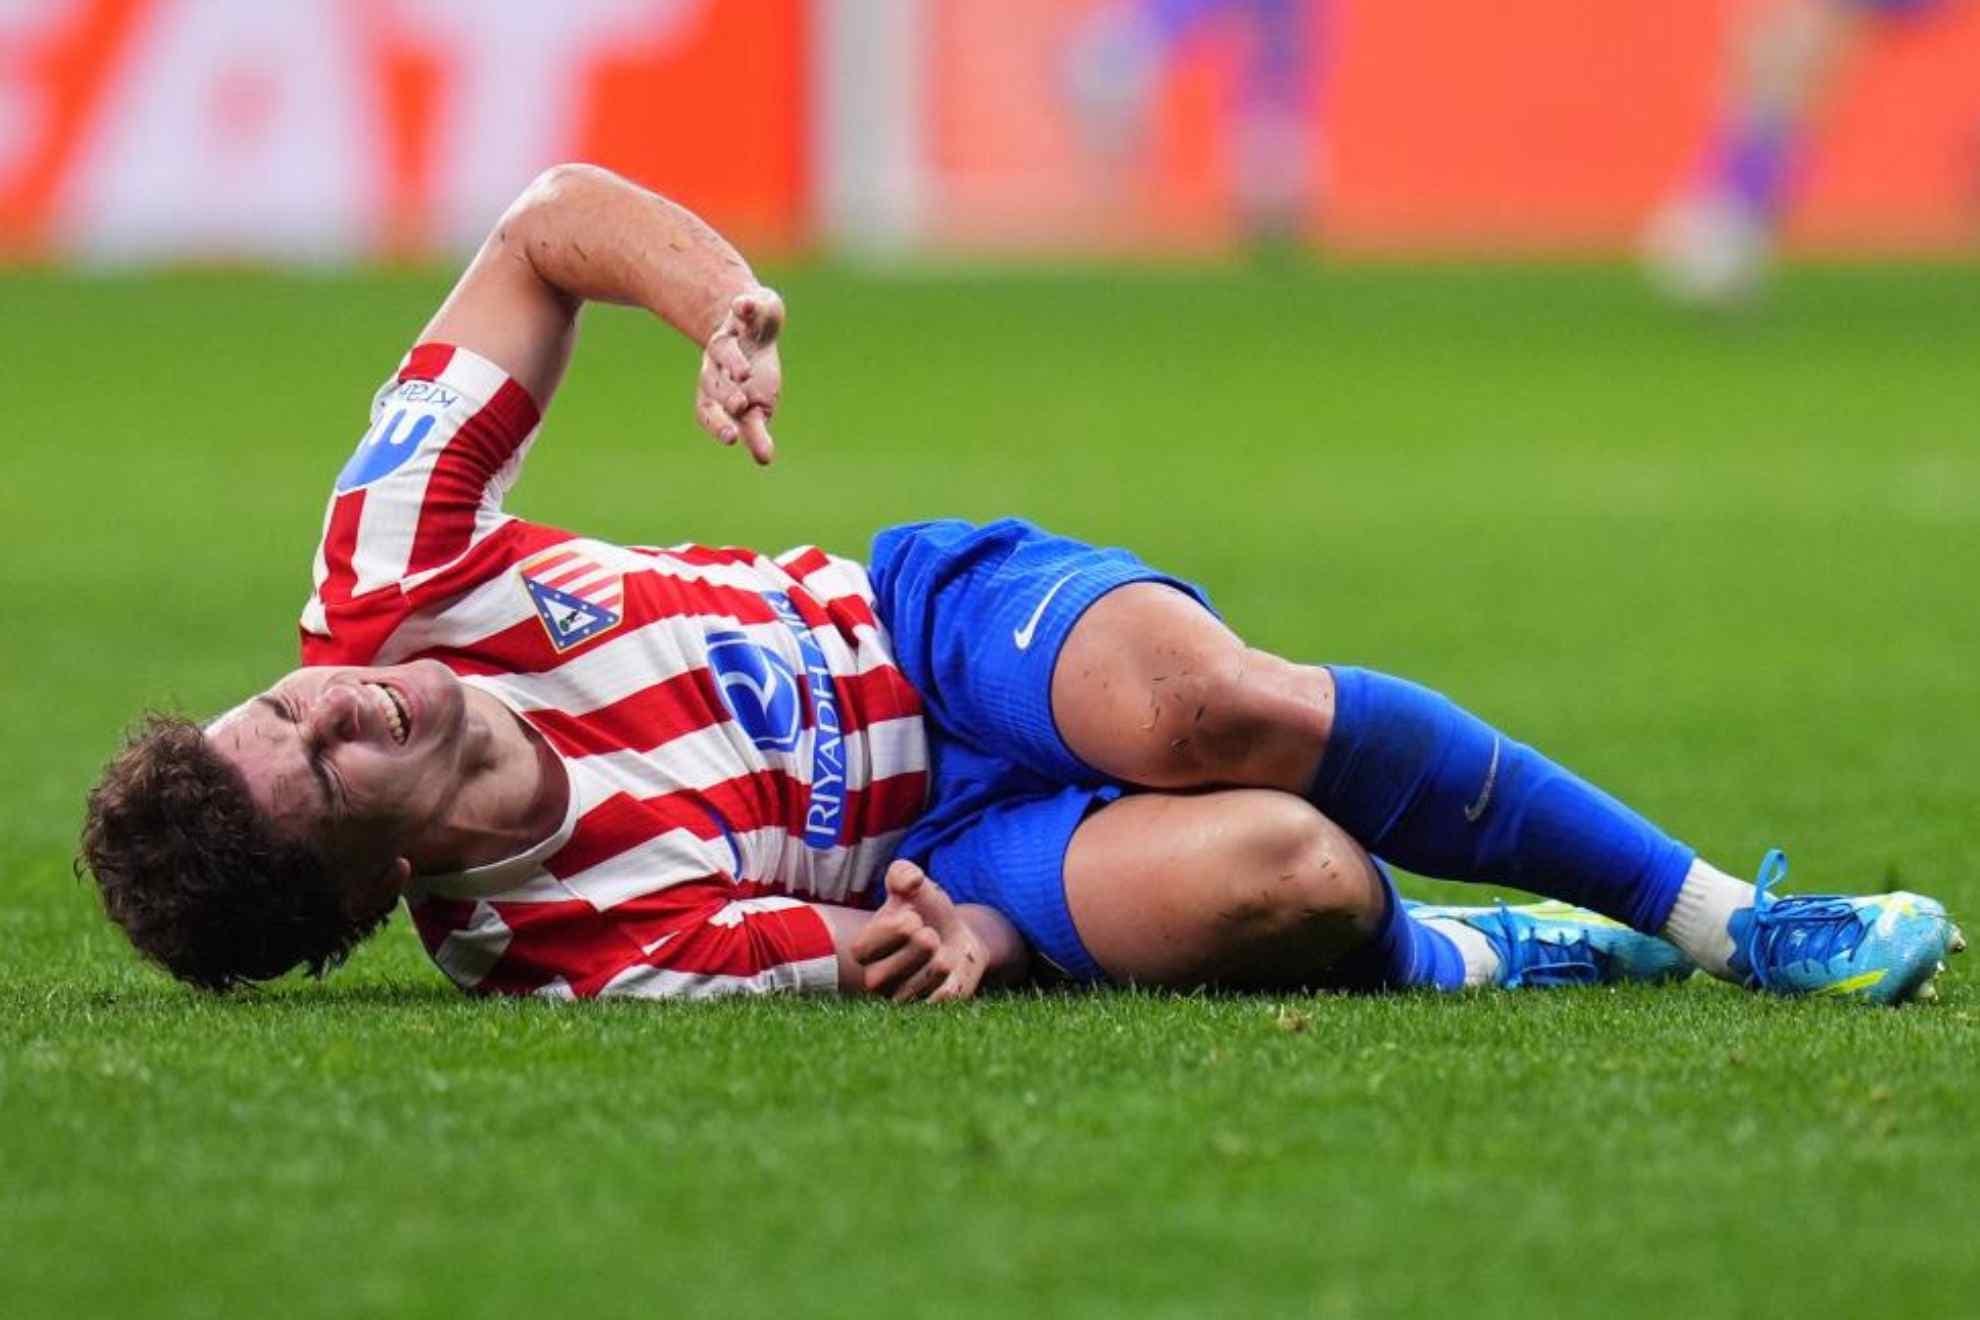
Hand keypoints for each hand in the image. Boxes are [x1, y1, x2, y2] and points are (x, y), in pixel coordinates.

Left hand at [696, 287, 782, 464]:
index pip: (708, 410)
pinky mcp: (744, 311)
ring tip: (745, 372)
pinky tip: (745, 306)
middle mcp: (717, 366)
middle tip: (740, 406)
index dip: (717, 423)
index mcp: (720, 391)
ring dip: (731, 360)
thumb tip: (765, 461)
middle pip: (713, 382)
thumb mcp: (756, 405)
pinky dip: (745, 306)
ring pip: (722, 349)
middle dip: (725, 394)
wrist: (749, 326)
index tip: (731, 438)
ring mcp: (729, 337)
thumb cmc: (754, 375)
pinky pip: (743, 307)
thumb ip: (757, 432)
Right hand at [852, 861, 990, 1002]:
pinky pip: (934, 1004)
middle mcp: (876, 978)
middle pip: (884, 973)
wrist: (957, 935)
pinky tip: (951, 974)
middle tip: (929, 935)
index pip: (863, 948)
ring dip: (933, 967)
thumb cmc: (927, 910)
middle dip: (915, 948)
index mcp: (865, 948)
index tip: (913, 917)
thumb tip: (910, 881)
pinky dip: (947, 987)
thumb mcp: (914, 885)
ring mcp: (899, 997)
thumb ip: (904, 874)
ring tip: (943, 954)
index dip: (890, 932)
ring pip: (914, 987)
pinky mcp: (924, 1010)